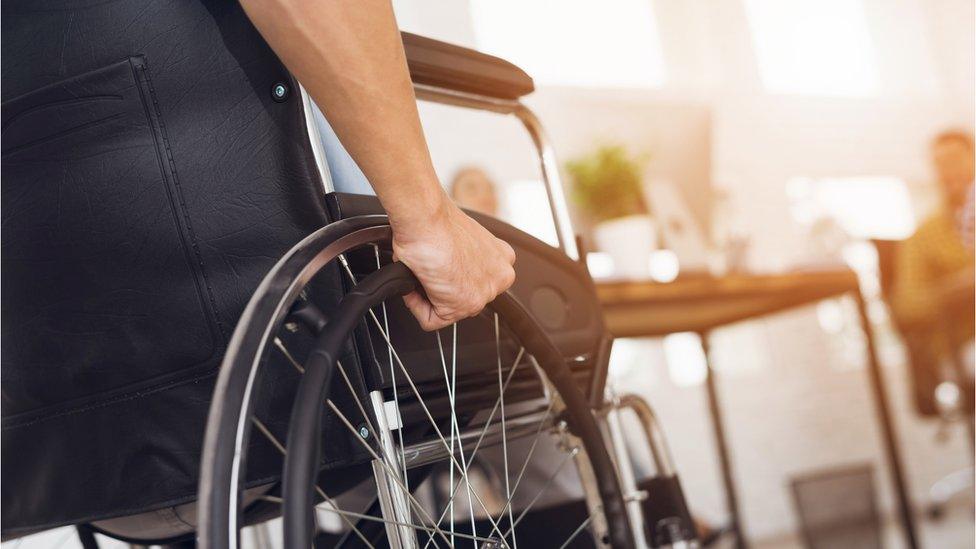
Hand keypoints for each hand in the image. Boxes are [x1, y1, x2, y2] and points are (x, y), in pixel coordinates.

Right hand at [391, 196, 515, 330]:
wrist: (426, 218)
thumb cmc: (435, 221)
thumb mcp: (461, 240)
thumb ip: (463, 259)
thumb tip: (446, 269)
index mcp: (501, 259)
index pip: (476, 282)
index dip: (450, 277)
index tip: (440, 267)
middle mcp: (499, 277)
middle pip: (463, 297)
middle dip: (441, 288)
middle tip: (428, 270)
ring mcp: (483, 294)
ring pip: (447, 310)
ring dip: (427, 295)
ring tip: (422, 273)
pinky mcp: (462, 306)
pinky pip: (430, 320)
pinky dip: (416, 305)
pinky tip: (415, 283)